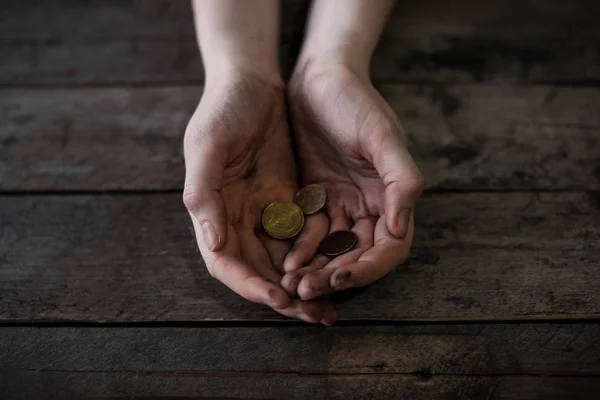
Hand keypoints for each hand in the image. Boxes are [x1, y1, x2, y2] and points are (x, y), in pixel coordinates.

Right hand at [183, 72, 336, 323]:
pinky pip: (304, 235)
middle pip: (258, 270)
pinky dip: (317, 254)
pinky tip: (340, 266)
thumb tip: (213, 244)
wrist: (252, 82)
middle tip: (314, 315)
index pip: (226, 262)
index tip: (280, 300)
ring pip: (283, 259)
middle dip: (284, 297)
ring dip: (304, 283)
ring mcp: (264, 211)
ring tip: (329, 305)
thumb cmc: (223, 108)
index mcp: (212, 212)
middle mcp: (237, 219)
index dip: (250, 285)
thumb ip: (204, 192)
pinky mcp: (289, 199)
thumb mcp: (208, 143)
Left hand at [281, 62, 423, 299]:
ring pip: (331, 251)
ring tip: (292, 283)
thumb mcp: (380, 134)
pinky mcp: (314, 199)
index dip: (370, 268)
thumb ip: (400, 179)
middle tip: (307, 290)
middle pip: (357, 256)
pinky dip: (299, 250)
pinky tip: (283, 260)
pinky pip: (308, 234)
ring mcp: (340, 205)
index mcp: (392, 196)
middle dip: (336, 276)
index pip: (389, 247)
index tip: (342, 277)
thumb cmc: (355, 101)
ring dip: (315, 270)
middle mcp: (369, 207)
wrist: (320, 77)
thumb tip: (400, 226)